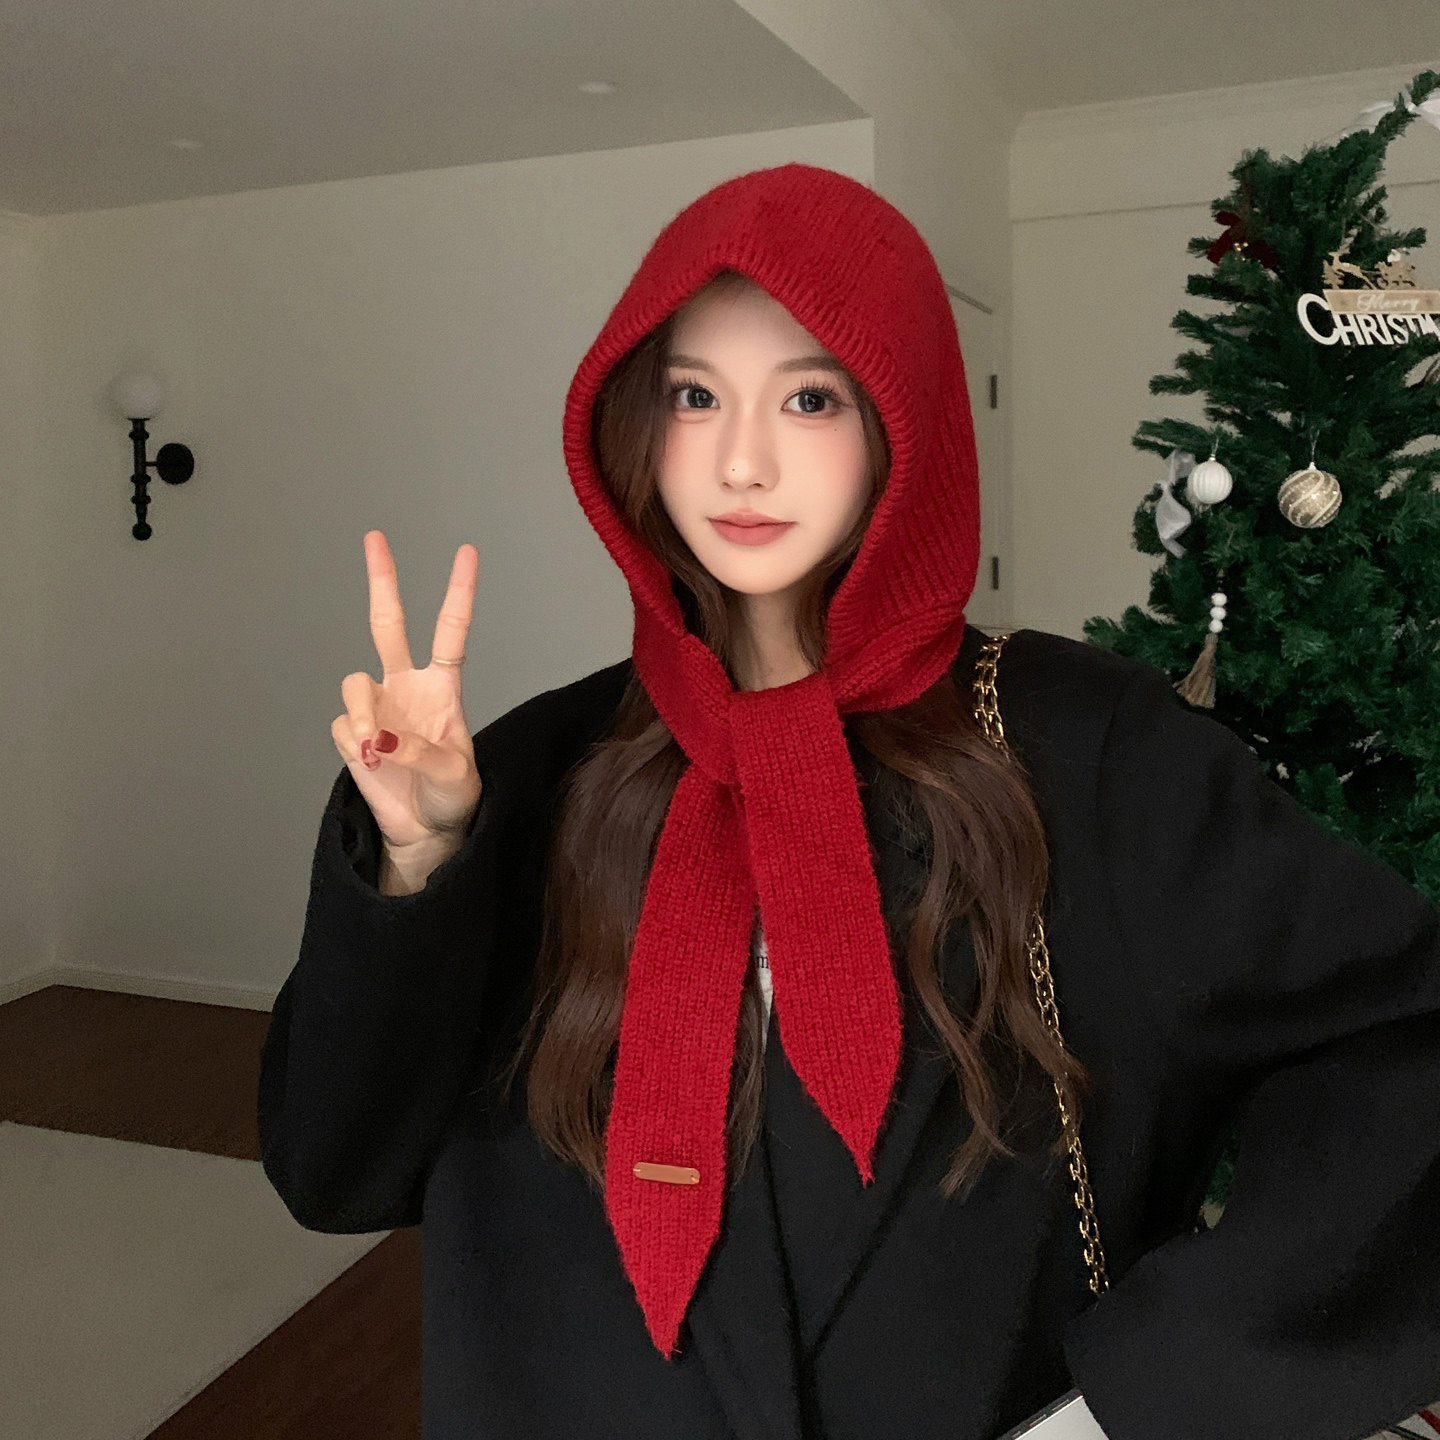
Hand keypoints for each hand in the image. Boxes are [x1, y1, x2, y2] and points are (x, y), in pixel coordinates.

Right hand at [330, 530, 482, 852]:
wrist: (427, 832)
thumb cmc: (454, 799)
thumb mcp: (455, 776)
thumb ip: (421, 752)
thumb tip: (382, 736)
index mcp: (443, 687)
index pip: (450, 630)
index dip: (459, 592)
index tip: (466, 552)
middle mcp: (407, 687)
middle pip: (387, 623)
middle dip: (382, 581)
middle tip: (375, 538)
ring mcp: (378, 708)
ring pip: (353, 682)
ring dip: (363, 713)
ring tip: (377, 749)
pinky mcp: (354, 733)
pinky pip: (343, 724)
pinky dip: (355, 744)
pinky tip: (371, 762)